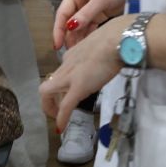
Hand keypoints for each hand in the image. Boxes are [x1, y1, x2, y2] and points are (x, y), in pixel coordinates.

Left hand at [40, 13, 130, 130]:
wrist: (119, 40)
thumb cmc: (118, 39)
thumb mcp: (104, 46)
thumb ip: (100, 56)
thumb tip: (109, 61)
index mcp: (73, 54)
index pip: (62, 72)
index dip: (63, 85)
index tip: (68, 92)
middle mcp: (67, 64)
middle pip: (49, 83)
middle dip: (50, 99)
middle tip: (56, 110)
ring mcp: (70, 75)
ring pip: (46, 92)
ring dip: (49, 108)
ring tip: (57, 119)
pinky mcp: (78, 87)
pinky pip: (65, 106)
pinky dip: (60, 118)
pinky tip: (61, 127)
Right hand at [53, 0, 132, 49]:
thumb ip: (86, 14)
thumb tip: (71, 27)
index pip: (62, 13)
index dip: (58, 30)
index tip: (57, 45)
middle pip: (69, 21)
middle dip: (68, 36)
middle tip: (69, 53)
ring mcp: (90, 6)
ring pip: (79, 26)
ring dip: (78, 38)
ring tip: (78, 52)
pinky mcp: (100, 12)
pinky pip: (90, 26)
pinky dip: (88, 35)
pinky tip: (87, 46)